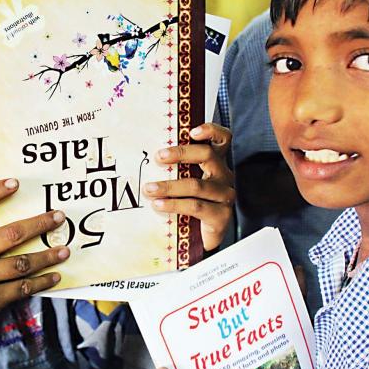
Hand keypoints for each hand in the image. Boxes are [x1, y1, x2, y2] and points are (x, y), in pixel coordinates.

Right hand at [0, 178, 69, 334]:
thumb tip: (25, 224)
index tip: (16, 182)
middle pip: (10, 234)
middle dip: (40, 224)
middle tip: (59, 218)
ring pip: (22, 263)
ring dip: (48, 256)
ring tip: (64, 251)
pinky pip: (23, 287)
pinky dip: (42, 281)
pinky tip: (54, 276)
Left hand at [144, 123, 234, 250]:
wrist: (199, 238)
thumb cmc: (189, 205)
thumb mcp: (182, 182)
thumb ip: (174, 168)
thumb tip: (144, 157)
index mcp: (215, 163)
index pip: (222, 139)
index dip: (211, 131)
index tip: (192, 131)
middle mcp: (223, 175)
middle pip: (207, 155)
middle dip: (180, 153)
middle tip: (158, 157)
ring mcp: (224, 195)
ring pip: (196, 184)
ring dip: (169, 186)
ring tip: (149, 189)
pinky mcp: (221, 215)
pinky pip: (195, 206)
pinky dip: (174, 204)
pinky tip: (159, 205)